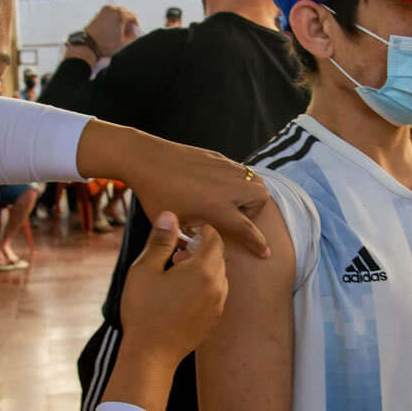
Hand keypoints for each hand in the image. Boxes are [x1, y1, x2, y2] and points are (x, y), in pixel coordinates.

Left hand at [85, 5, 138, 57]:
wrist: (88, 45)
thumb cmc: (106, 45)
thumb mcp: (124, 43)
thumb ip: (133, 36)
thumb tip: (134, 31)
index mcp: (120, 14)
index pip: (133, 16)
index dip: (135, 24)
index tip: (134, 31)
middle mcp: (112, 9)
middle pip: (125, 12)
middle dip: (127, 20)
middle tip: (126, 31)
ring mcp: (104, 10)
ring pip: (116, 12)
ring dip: (119, 19)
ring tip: (118, 31)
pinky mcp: (98, 13)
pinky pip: (109, 14)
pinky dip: (111, 19)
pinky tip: (110, 29)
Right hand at [121, 212, 227, 367]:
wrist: (151, 355)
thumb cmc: (144, 311)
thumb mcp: (145, 270)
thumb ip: (160, 241)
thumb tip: (170, 215)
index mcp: (203, 270)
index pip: (215, 239)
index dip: (203, 230)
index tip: (187, 230)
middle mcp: (217, 287)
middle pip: (218, 257)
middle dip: (201, 250)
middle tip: (176, 253)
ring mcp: (218, 306)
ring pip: (218, 276)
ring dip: (202, 269)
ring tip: (176, 273)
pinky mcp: (214, 320)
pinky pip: (215, 294)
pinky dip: (203, 286)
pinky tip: (180, 294)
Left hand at [126, 138, 269, 258]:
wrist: (147, 160)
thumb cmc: (156, 195)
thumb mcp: (175, 225)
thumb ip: (192, 239)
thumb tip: (201, 249)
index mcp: (217, 207)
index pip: (246, 229)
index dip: (257, 244)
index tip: (265, 253)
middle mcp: (227, 186)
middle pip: (260, 197)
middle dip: (255, 210)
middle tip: (237, 216)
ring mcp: (224, 168)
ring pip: (254, 179)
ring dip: (249, 193)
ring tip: (229, 201)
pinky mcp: (218, 157)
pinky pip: (238, 169)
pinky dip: (236, 180)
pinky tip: (217, 185)